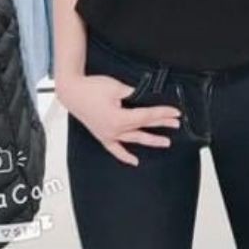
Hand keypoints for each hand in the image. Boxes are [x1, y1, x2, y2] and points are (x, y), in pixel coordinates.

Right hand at [57, 74, 181, 166]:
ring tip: (165, 142)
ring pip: (133, 139)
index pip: (147, 116)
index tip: (176, 112)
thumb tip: (148, 95)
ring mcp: (108, 135)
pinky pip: (115, 149)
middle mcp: (114, 130)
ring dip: (150, 140)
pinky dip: (124, 156)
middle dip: (162, 125)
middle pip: (143, 127)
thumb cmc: (92, 88)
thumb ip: (134, 93)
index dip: (163, 113)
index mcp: (119, 118)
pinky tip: (134, 161)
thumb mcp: (117, 87)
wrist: (72, 92)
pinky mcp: (102, 135)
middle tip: (176, 124)